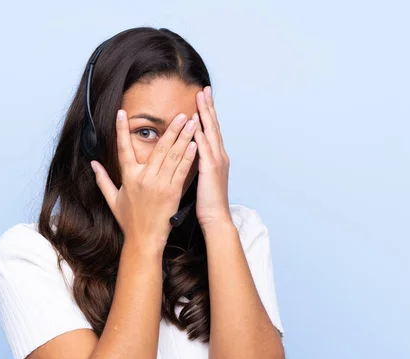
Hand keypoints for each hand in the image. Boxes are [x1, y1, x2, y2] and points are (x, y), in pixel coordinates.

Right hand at [90, 109, 197, 249]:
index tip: (121, 113)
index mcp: (128, 177)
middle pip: (158, 148)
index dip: (121, 130)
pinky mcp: (172, 192)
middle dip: (170, 129)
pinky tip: (194, 143)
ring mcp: (159, 184)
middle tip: (180, 114)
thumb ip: (102, 179)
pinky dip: (188, 156)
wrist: (144, 239)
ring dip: (183, 137)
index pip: (123, 148)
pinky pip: (181, 170)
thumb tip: (92, 164)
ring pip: (173, 156)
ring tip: (191, 123)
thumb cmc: (129, 220)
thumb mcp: (112, 199)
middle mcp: (144, 178)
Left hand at [192, 87, 231, 228]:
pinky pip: (205, 147)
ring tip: (201, 98)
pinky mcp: (211, 169)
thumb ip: (198, 164)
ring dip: (206, 114)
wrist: (215, 218)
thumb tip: (190, 154)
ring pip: (211, 132)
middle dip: (208, 107)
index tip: (202, 99)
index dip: (207, 114)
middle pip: (213, 126)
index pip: (211, 131)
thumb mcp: (202, 178)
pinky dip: (201, 133)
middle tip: (204, 90)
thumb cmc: (207, 202)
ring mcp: (217, 161)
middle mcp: (219, 156)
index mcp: (216, 158)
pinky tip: (195, 122)